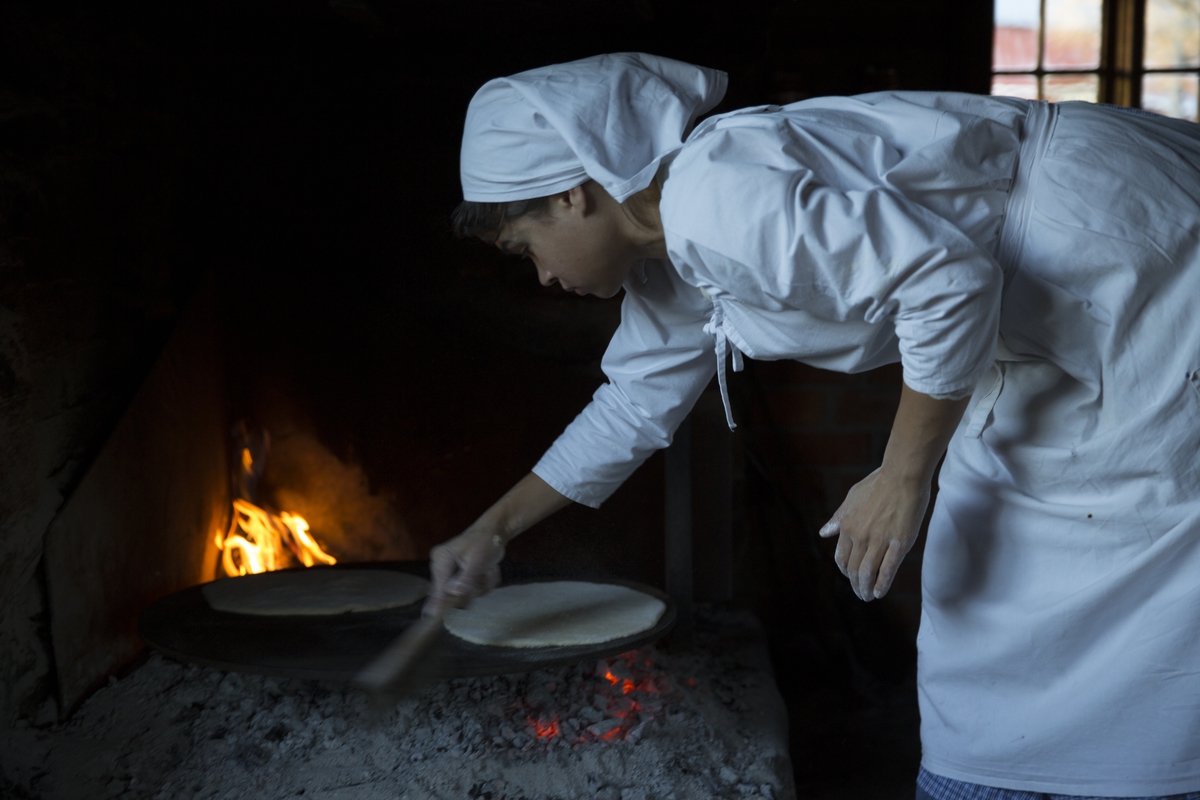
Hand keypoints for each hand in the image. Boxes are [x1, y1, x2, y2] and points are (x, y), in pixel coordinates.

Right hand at [425, 527, 505, 615]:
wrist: (494, 534)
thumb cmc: (485, 542)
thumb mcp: (477, 560)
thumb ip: (466, 578)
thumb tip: (455, 593)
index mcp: (441, 558)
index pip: (439, 585)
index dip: (440, 601)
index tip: (432, 616)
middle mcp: (441, 566)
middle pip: (451, 593)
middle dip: (471, 588)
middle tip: (482, 574)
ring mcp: (450, 574)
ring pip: (464, 594)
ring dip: (480, 585)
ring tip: (487, 570)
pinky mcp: (459, 579)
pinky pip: (471, 592)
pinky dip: (482, 584)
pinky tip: (486, 572)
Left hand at [819, 467, 928, 600]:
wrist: (902, 475)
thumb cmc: (878, 484)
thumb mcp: (851, 499)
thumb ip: (838, 518)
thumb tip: (824, 533)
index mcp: (848, 526)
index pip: (841, 558)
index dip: (845, 571)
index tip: (851, 578)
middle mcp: (860, 536)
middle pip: (854, 569)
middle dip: (855, 585)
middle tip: (860, 594)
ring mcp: (880, 540)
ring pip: (868, 572)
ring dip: (866, 589)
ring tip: (868, 597)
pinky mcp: (899, 543)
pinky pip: (888, 569)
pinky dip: (882, 584)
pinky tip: (880, 592)